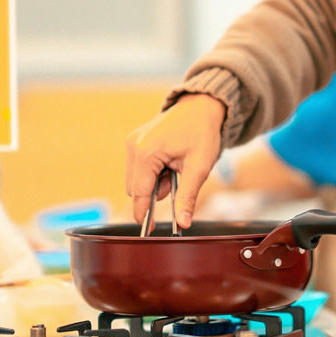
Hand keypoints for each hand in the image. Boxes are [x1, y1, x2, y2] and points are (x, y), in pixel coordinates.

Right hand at [125, 93, 225, 228]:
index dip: (144, 214)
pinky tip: (171, 162)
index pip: (139, 193)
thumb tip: (183, 223)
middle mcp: (134, 146)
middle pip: (135, 188)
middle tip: (179, 182)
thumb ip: (187, 196)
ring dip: (155, 182)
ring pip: (137, 179)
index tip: (150, 231)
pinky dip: (154, 172)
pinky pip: (139, 167)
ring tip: (177, 168)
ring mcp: (133, 141)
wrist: (202, 106)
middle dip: (155, 193)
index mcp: (146, 152)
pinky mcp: (135, 140)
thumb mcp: (199, 167)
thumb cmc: (203, 132)